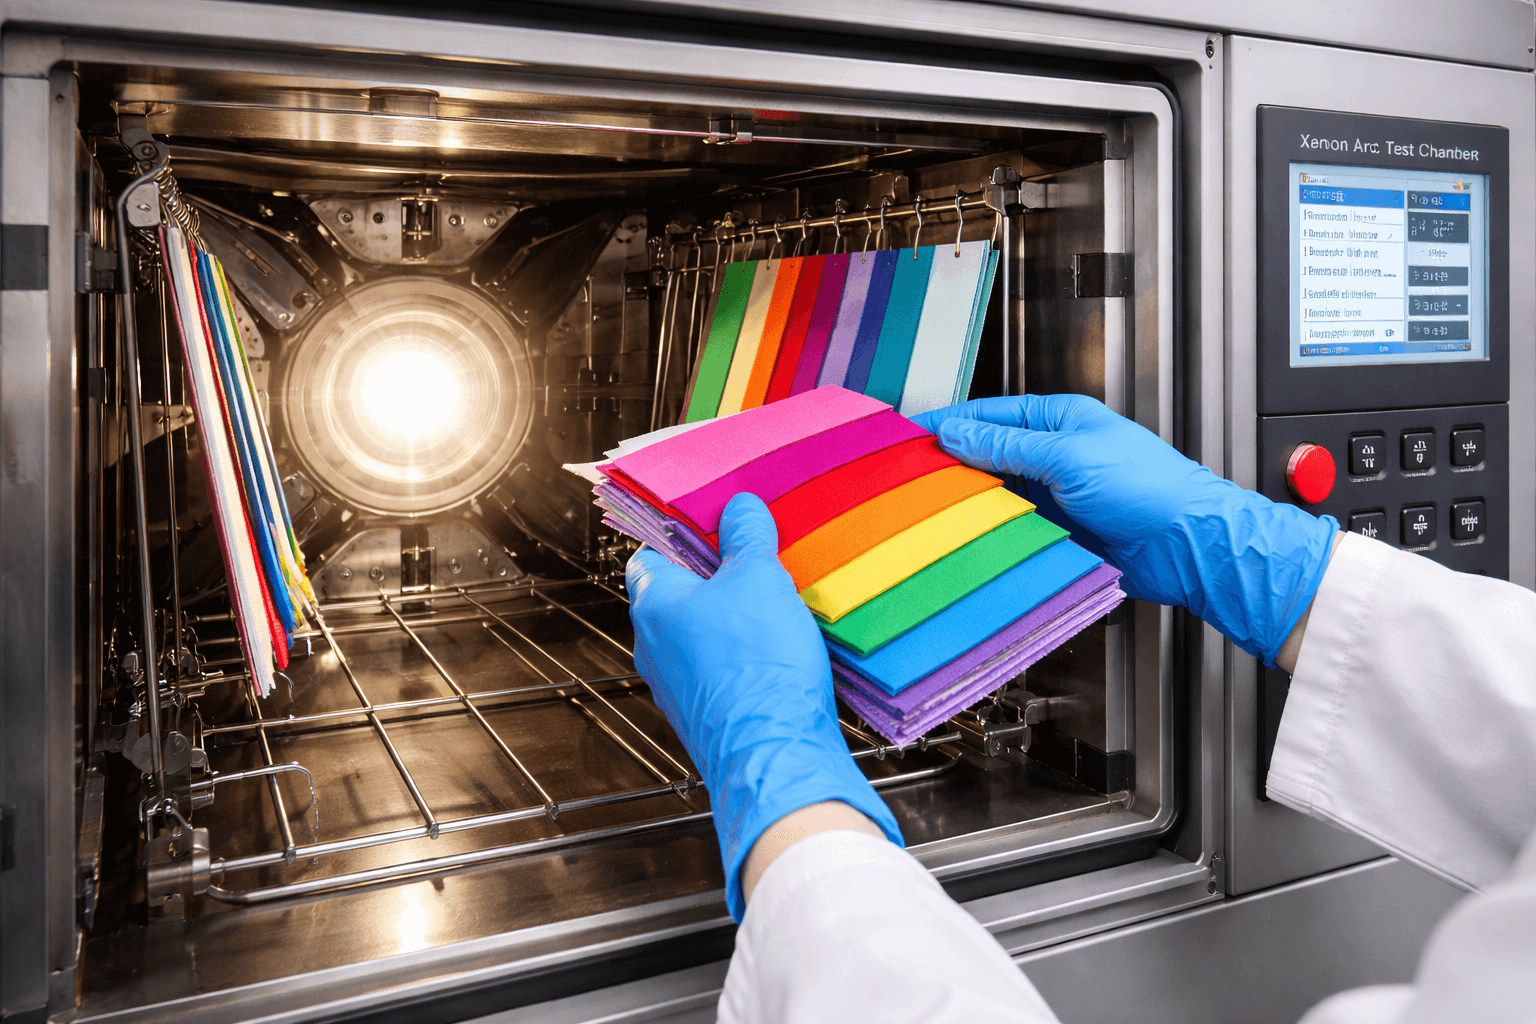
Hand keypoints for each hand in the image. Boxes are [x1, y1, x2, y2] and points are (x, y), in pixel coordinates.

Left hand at [626, 493, 901, 918]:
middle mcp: (654, 648)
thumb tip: (739, 508)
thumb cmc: (756, 665)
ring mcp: (678, 687)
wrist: (774, 753)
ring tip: (779, 605)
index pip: (651, 553)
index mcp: (653, 605)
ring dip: (736, 619)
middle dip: (719, 577)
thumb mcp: (758, 577)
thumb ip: (746, 536)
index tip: (718, 523)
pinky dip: (747, 657)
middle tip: (759, 561)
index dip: (684, 534)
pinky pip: (723, 671)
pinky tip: (782, 652)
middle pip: (681, 595)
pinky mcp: (708, 716)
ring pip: (704, 636)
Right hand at [912, 395, 1337, 666]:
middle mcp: (1053, 454)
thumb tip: (955, 433)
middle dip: (950, 467)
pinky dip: (990, 534)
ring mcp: (1055, 495)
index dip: (946, 424)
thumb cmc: (1148, 489)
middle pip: (986, 456)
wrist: (1190, 546)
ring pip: (996, 496)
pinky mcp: (1058, 533)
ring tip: (927, 513)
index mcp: (1058, 419)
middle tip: (907, 480)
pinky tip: (966, 540)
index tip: (906, 437)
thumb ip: (1007, 445)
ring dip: (970, 505)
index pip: (987, 415)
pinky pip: (1013, 530)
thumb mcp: (1068, 457)